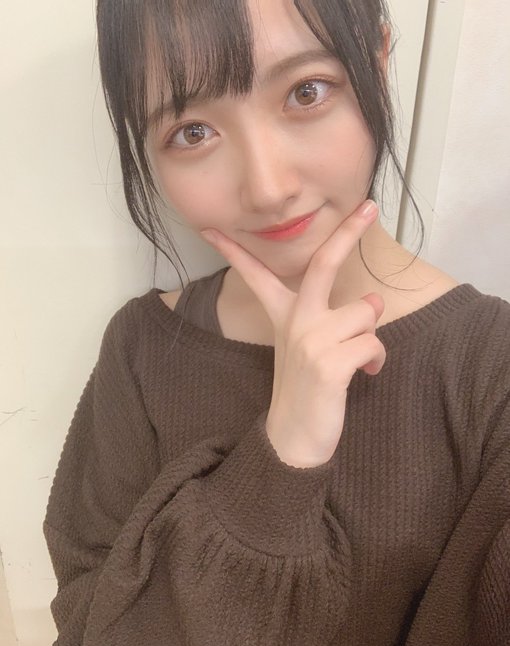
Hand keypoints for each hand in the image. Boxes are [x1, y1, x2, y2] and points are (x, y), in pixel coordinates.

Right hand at [200, 200, 385, 467]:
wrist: (294, 438)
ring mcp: (310, 340)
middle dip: (348, 231)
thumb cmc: (305, 389)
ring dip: (370, 336)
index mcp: (283, 316)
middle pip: (323, 264)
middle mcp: (295, 321)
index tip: (210, 229)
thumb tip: (374, 297)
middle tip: (369, 206)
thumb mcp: (307, 348)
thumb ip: (335, 318)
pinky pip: (373, 343)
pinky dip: (377, 360)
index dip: (233, 251)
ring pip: (365, 311)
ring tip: (358, 358)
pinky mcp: (329, 362)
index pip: (255, 275)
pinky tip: (366, 374)